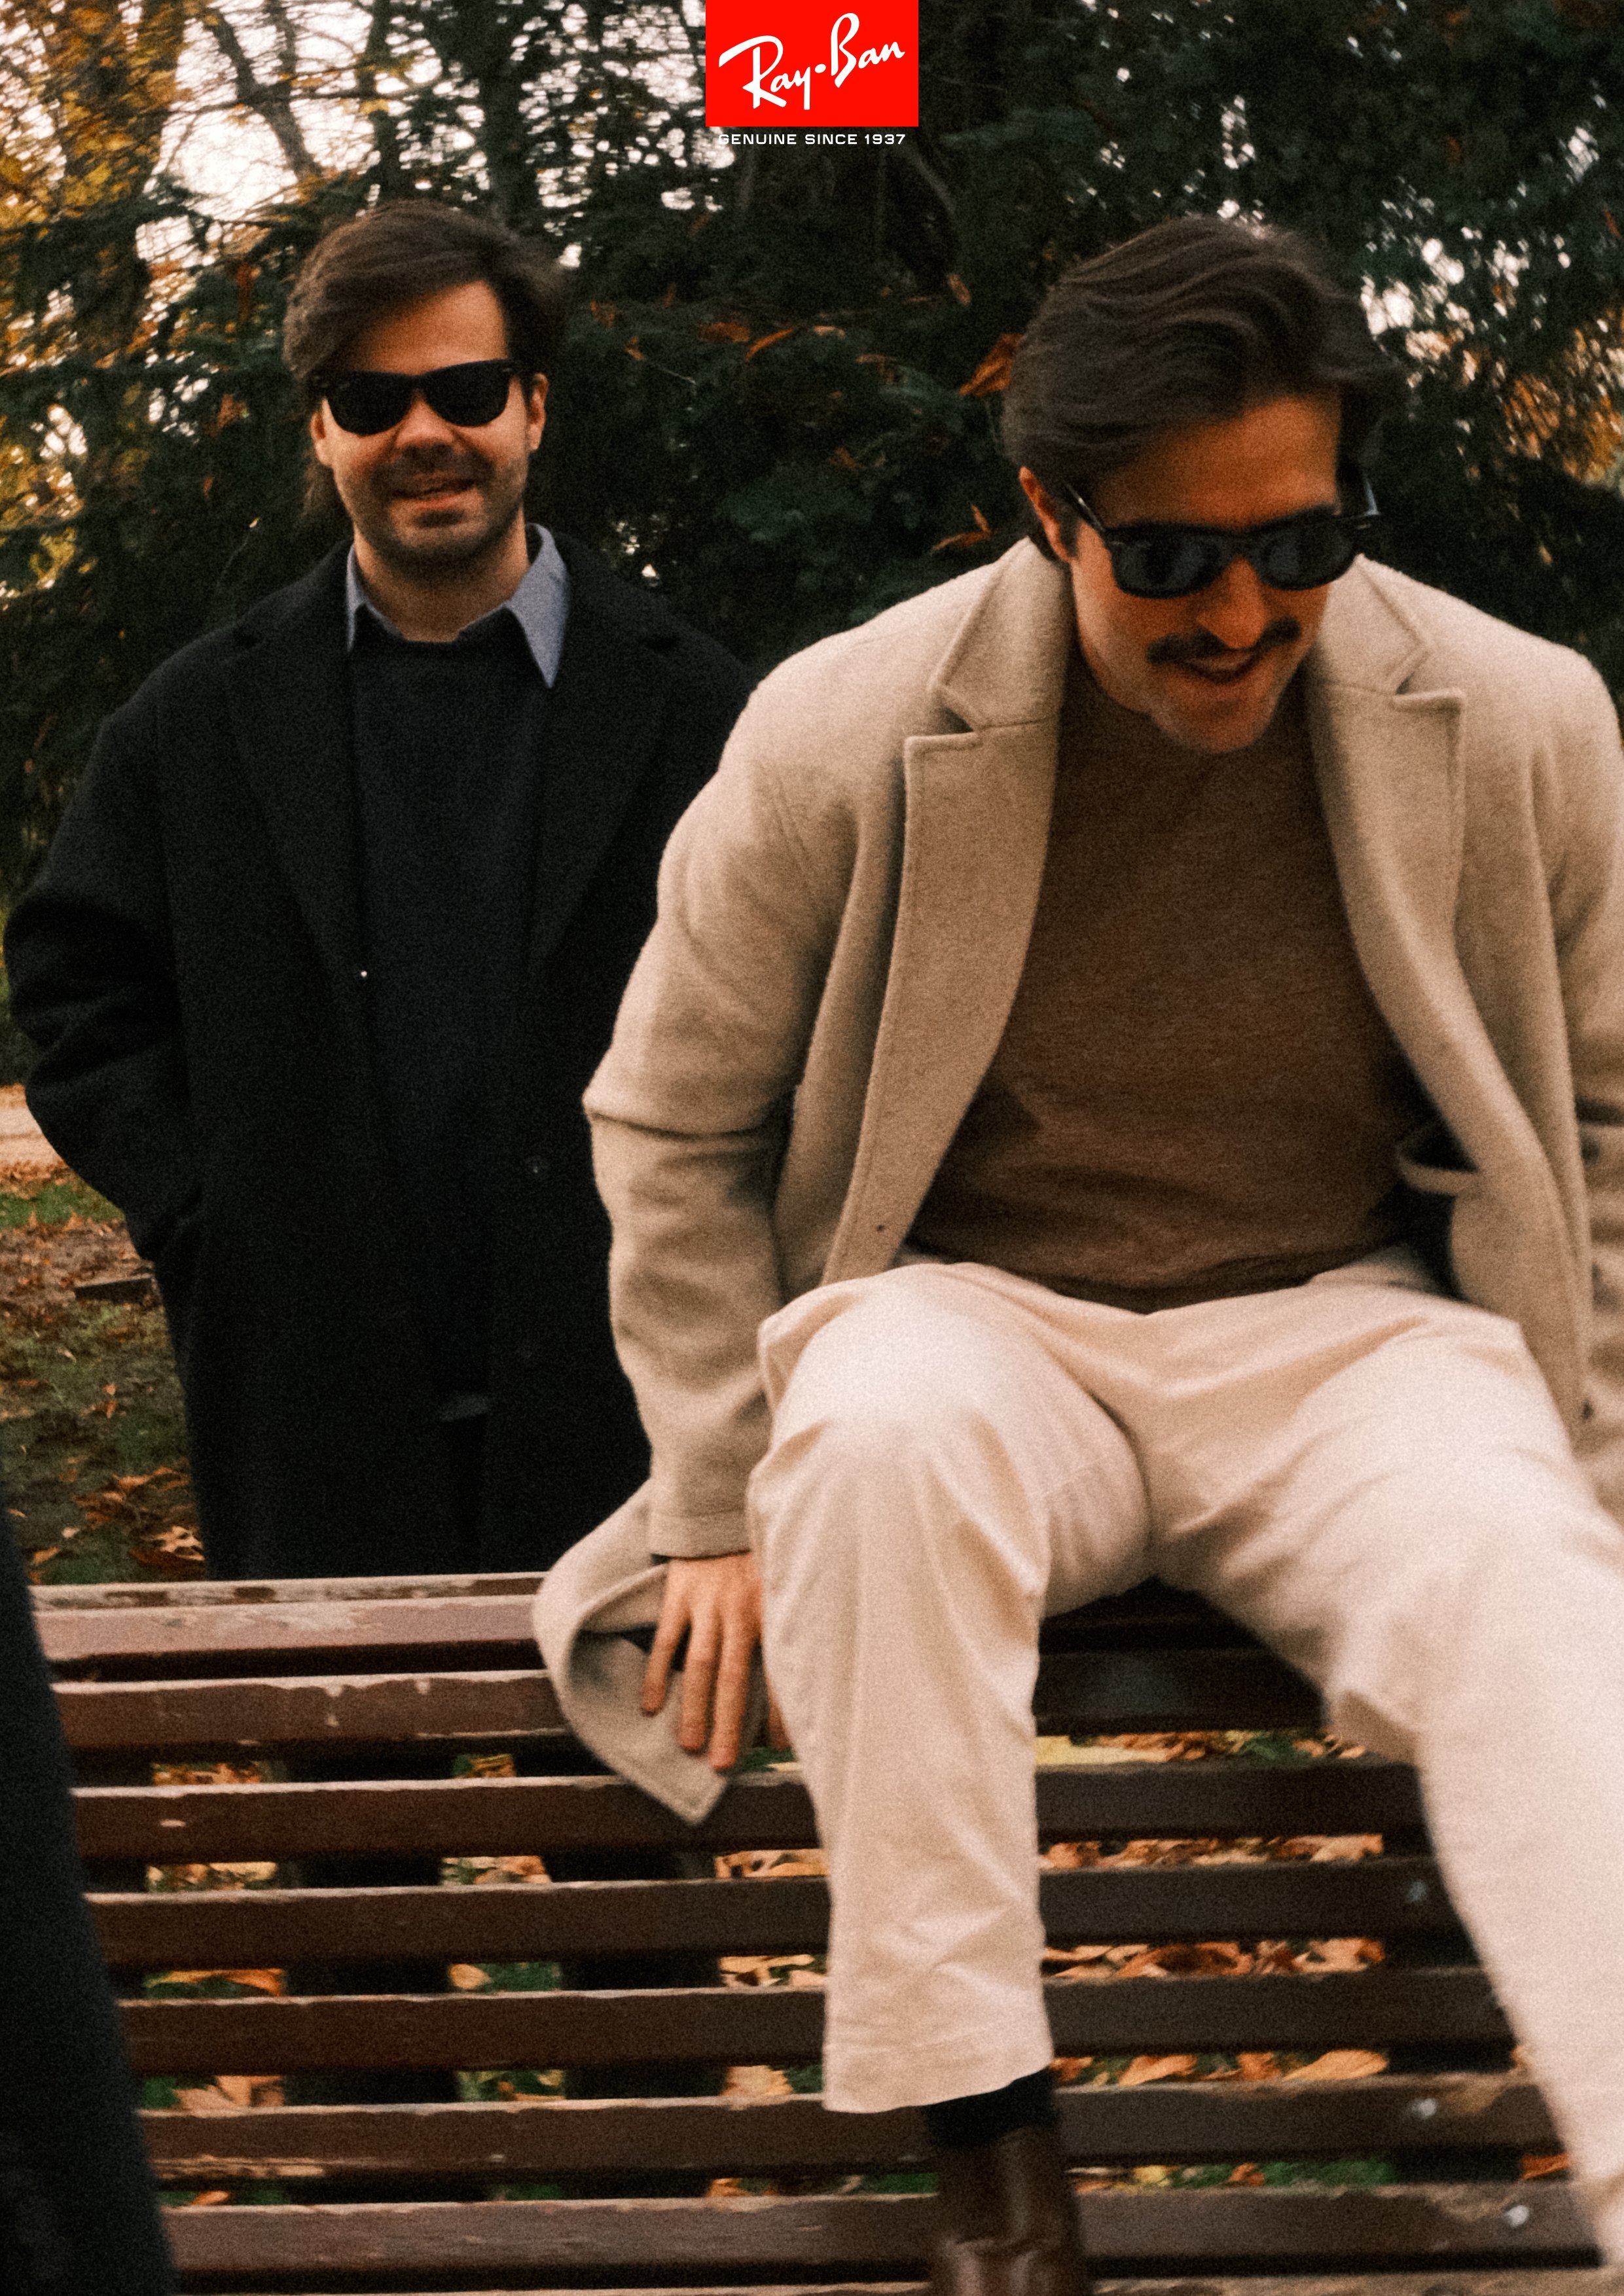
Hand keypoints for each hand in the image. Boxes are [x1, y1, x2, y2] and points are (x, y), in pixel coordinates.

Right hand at [640, 1551, 790, 1770]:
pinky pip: (665, 1639)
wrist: (722, 1511)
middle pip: (733, 1675)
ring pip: (698, 1663)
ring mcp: (707, 1603)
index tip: (779, 1748)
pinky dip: (656, 1672)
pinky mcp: (679, 1594)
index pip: (778, 1668)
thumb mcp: (784, 1583)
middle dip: (728, 1722)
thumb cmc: (759, 1556)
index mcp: (773, 1609)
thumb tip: (805, 1679)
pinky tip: (649, 1705)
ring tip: (688, 1745)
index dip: (779, 1709)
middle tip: (722, 1764)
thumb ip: (789, 1622)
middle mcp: (741, 1609)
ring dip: (692, 1707)